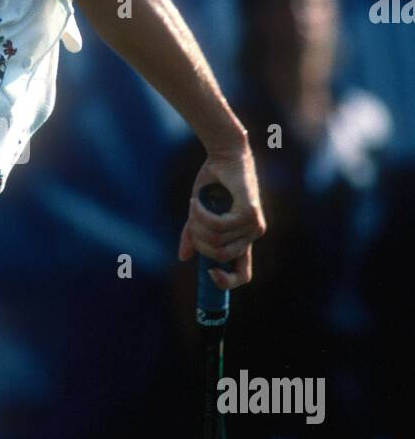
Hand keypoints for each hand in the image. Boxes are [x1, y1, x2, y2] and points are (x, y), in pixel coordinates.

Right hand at [177, 143, 265, 289]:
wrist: (225, 156)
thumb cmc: (213, 183)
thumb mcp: (200, 214)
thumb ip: (194, 235)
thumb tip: (184, 257)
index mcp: (243, 240)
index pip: (243, 275)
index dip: (226, 282)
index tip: (208, 272)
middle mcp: (252, 235)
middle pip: (219, 257)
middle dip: (199, 241)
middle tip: (192, 221)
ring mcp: (254, 225)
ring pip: (216, 241)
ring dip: (197, 224)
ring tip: (195, 205)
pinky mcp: (250, 213)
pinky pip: (218, 226)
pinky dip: (202, 214)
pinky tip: (197, 200)